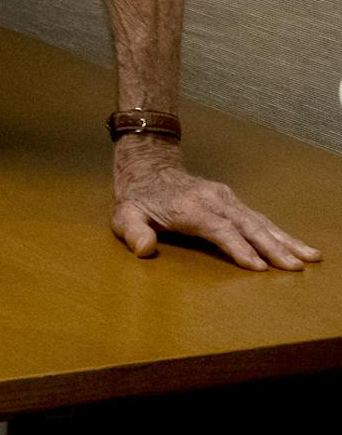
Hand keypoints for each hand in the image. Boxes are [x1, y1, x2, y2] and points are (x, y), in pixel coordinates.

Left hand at [111, 138, 321, 270]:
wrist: (148, 168)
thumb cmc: (137, 199)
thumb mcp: (125, 216)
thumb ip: (133, 233)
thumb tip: (144, 250)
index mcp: (190, 207)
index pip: (219, 229)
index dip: (238, 248)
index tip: (258, 266)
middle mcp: (213, 200)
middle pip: (247, 225)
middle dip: (272, 247)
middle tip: (294, 267)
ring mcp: (225, 198)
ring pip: (259, 220)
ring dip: (285, 239)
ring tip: (310, 257)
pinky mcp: (231, 200)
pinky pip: (258, 217)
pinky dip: (279, 232)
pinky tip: (296, 245)